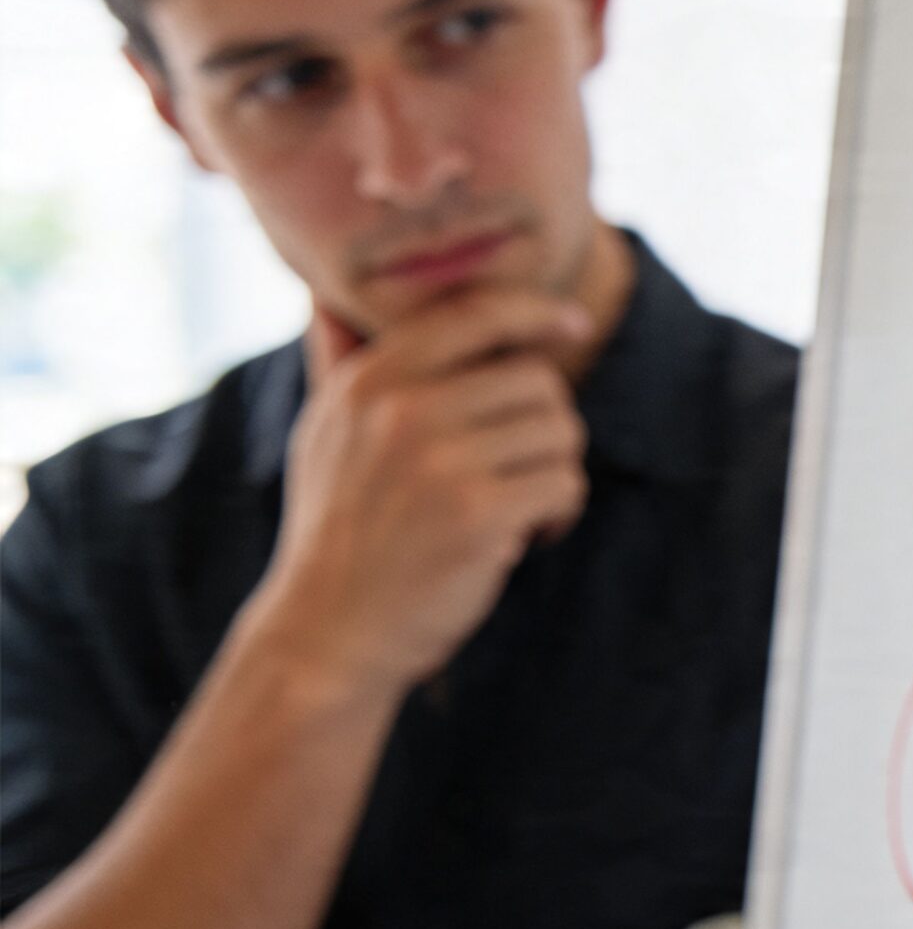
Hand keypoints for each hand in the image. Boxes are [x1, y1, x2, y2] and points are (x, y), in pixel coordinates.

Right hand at [238, 287, 593, 698]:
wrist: (329, 632)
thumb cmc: (340, 528)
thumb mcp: (323, 433)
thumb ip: (337, 362)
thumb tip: (325, 296)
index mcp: (370, 380)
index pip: (476, 311)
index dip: (536, 310)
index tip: (572, 322)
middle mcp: (403, 409)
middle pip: (537, 378)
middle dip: (547, 423)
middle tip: (524, 466)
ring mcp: (440, 461)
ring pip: (559, 429)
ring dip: (557, 470)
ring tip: (523, 504)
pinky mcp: (478, 513)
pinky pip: (565, 481)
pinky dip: (562, 511)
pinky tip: (532, 534)